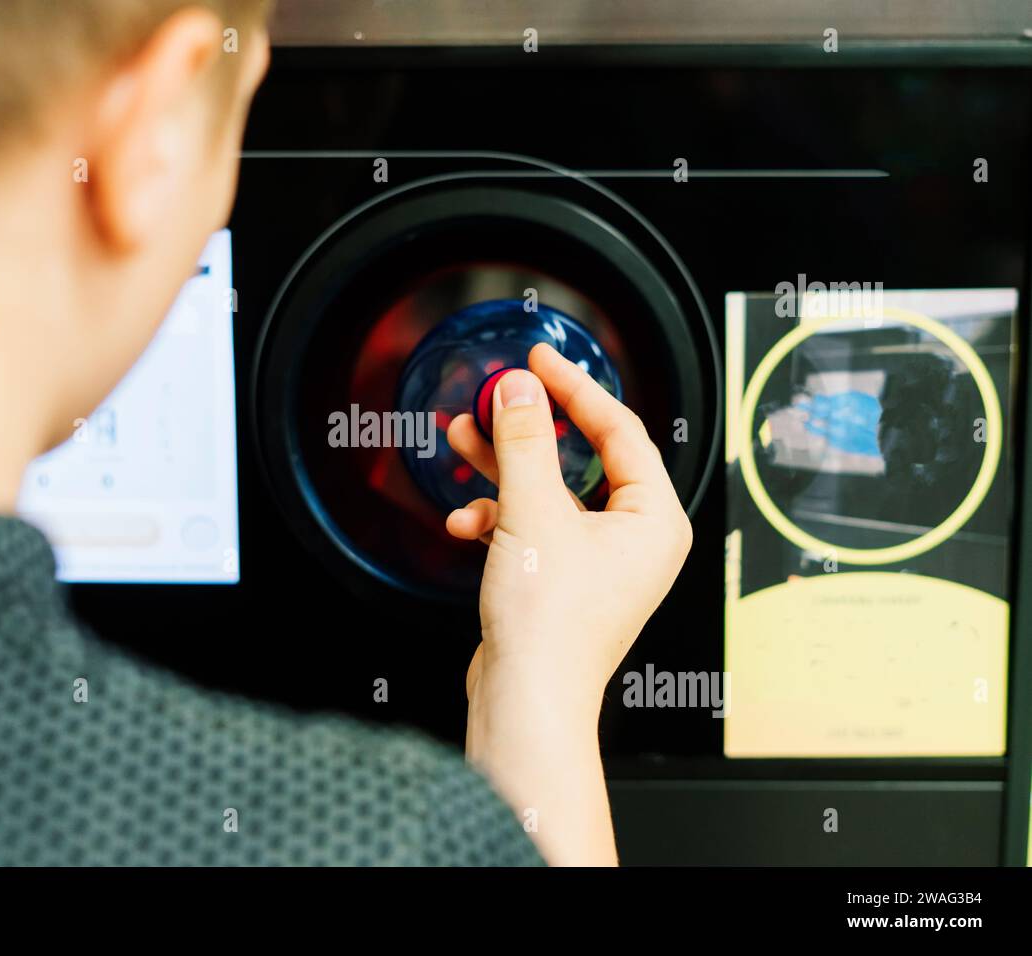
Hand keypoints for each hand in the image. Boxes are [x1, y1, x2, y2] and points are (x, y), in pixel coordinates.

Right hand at [445, 342, 691, 863]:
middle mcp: (635, 539)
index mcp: (655, 519)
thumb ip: (523, 441)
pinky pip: (532, 526)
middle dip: (528, 429)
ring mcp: (598, 560)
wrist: (525, 702)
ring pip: (549, 491)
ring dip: (503, 470)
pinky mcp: (561, 578)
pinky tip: (464, 521)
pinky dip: (497, 518)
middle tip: (497, 393)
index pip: (619, 430)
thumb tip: (517, 388)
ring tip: (462, 442)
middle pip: (580, 457)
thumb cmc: (551, 628)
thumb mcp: (532, 513)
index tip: (539, 359)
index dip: (575, 388)